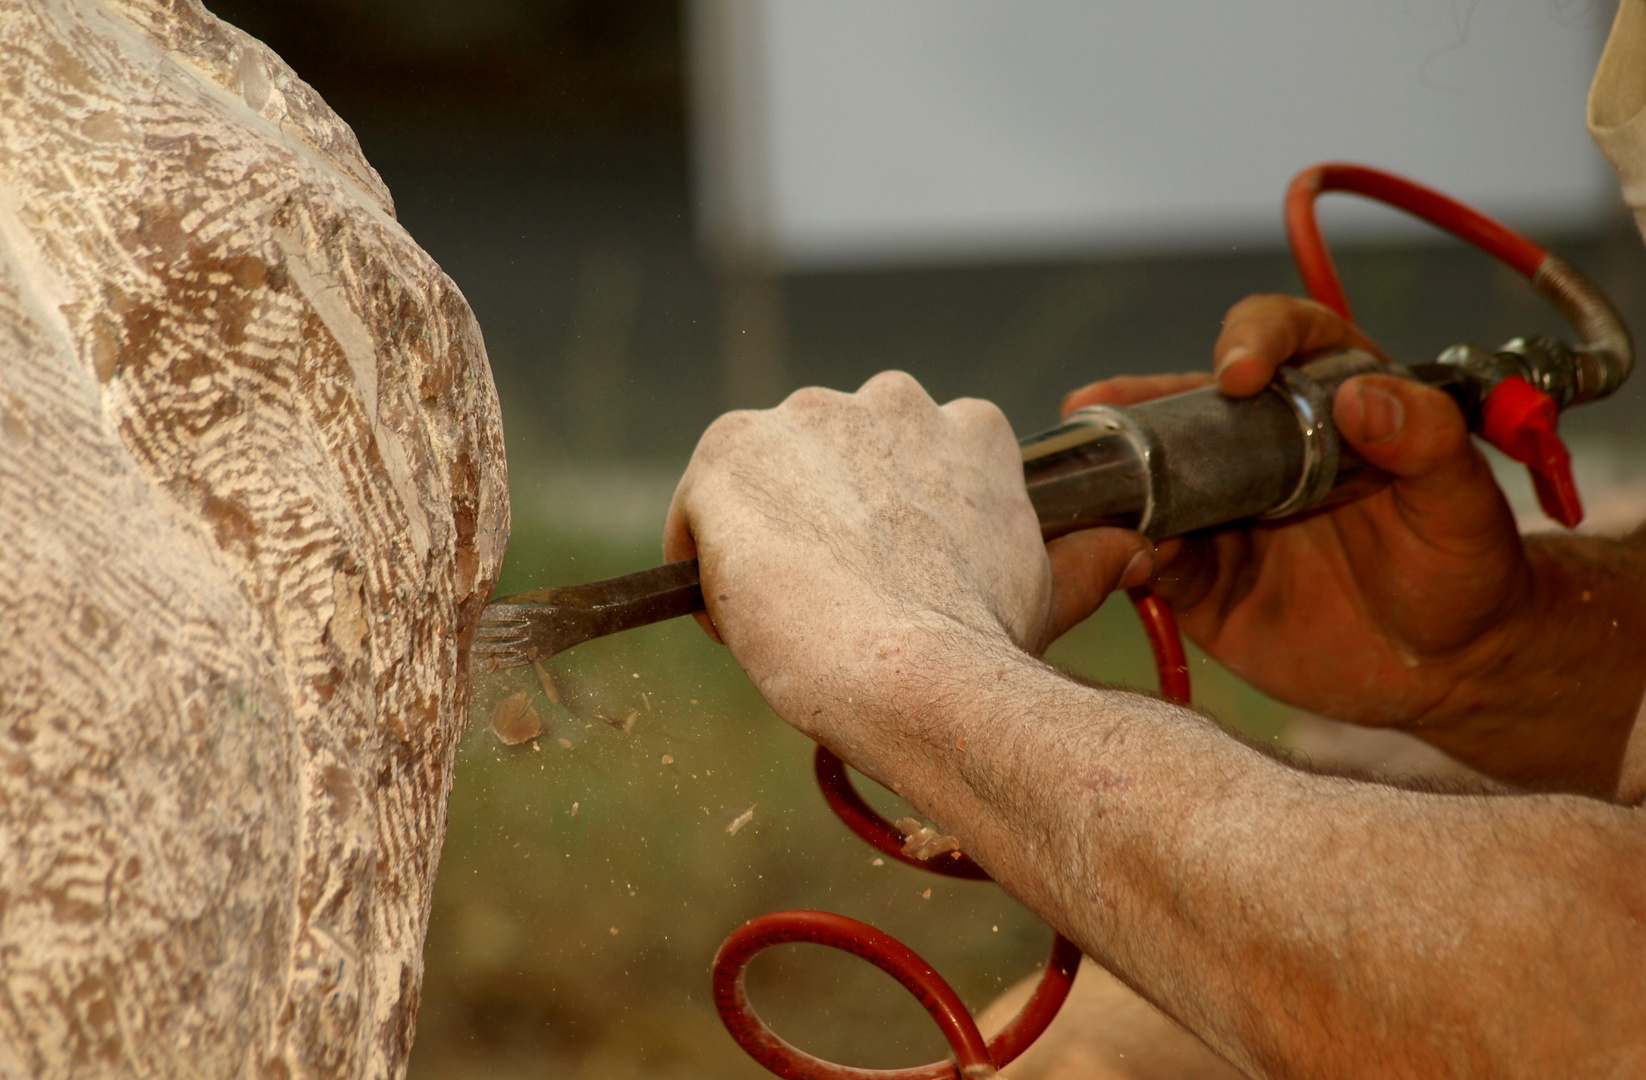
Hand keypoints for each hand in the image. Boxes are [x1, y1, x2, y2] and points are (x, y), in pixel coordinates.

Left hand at [663, 372, 1148, 755]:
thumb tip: (1131, 545)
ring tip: (785, 615)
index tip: (882, 578)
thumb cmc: (980, 647)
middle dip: (821, 522)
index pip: (901, 458)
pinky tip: (738, 614)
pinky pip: (700, 511)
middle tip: (832, 601)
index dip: (883, 525)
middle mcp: (887, 399)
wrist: (909, 672)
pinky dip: (704, 561)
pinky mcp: (732, 449)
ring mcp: (806, 417)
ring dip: (763, 539)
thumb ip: (1083, 556)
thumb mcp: (1046, 592)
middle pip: (828, 461)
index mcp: (965, 424)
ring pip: (763, 482)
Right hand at [1063, 295, 1537, 736]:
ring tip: (1086, 484)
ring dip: (1118, 479)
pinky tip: (1119, 553)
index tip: (1240, 374)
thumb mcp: (1464, 503)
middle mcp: (1260, 447)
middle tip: (1100, 408)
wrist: (1449, 667)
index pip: (1278, 336)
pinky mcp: (1201, 579)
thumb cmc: (1464, 568)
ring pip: (1154, 481)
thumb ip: (1428, 441)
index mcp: (1326, 399)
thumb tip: (1362, 396)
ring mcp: (1223, 513)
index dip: (1252, 339)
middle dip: (1135, 401)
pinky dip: (1127, 556)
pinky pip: (1150, 561)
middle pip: (1185, 405)